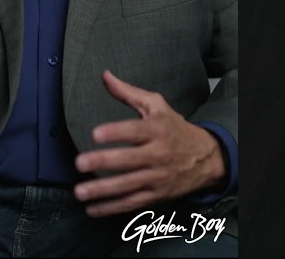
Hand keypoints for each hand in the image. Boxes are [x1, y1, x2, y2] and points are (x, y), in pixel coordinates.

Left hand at [73, 70, 225, 217]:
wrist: (205, 157)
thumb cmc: (174, 128)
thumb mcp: (156, 106)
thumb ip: (128, 93)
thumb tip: (105, 75)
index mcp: (157, 130)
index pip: (135, 131)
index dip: (116, 132)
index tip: (95, 134)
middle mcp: (158, 155)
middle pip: (129, 160)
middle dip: (103, 162)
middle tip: (79, 163)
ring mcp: (157, 177)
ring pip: (128, 186)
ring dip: (102, 190)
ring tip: (80, 191)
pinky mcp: (156, 195)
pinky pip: (132, 203)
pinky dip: (112, 208)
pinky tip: (92, 209)